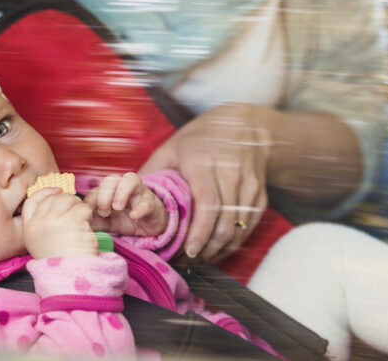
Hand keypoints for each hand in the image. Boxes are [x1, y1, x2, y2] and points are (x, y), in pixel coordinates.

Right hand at [22, 188, 96, 258]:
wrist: (70, 278)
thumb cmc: (59, 261)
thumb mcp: (40, 243)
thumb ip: (42, 223)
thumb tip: (55, 197)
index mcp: (29, 228)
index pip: (33, 200)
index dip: (46, 192)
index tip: (58, 191)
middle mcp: (39, 223)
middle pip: (55, 198)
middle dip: (68, 201)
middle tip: (76, 212)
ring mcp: (55, 221)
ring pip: (70, 200)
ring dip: (79, 208)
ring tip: (81, 222)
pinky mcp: (72, 221)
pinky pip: (84, 209)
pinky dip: (88, 216)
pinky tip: (86, 229)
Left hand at [84, 172, 167, 236]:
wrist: (150, 225)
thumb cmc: (126, 219)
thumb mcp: (107, 222)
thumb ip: (95, 221)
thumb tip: (79, 222)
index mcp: (111, 191)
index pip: (97, 188)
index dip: (91, 199)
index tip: (88, 212)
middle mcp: (124, 187)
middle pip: (112, 179)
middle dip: (105, 194)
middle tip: (104, 212)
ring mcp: (139, 192)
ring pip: (130, 179)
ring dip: (121, 192)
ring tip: (117, 208)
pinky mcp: (151, 202)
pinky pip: (146, 201)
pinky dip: (139, 208)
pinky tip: (133, 216)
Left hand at [139, 104, 270, 261]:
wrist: (246, 126)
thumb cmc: (201, 138)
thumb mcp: (171, 148)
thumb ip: (151, 173)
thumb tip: (127, 198)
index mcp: (204, 163)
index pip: (207, 205)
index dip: (199, 232)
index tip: (189, 251)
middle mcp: (230, 175)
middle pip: (224, 223)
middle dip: (207, 249)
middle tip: (187, 260)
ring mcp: (248, 186)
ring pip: (237, 229)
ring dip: (219, 250)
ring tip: (200, 258)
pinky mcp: (259, 196)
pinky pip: (248, 227)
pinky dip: (233, 242)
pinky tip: (217, 248)